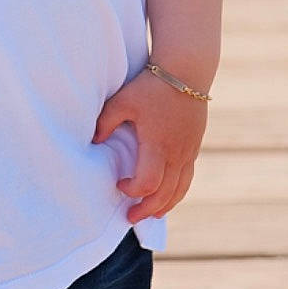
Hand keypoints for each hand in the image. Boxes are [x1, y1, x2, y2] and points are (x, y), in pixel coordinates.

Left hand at [92, 68, 209, 223]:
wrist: (187, 71)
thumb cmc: (152, 86)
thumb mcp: (123, 100)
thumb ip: (105, 122)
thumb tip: (93, 142)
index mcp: (158, 144)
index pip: (148, 183)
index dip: (132, 190)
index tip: (118, 184)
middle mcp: (176, 153)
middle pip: (165, 194)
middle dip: (147, 209)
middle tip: (130, 217)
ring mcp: (188, 152)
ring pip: (180, 190)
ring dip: (165, 206)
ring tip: (151, 215)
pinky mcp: (194, 148)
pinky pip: (187, 179)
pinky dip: (177, 193)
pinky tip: (168, 197)